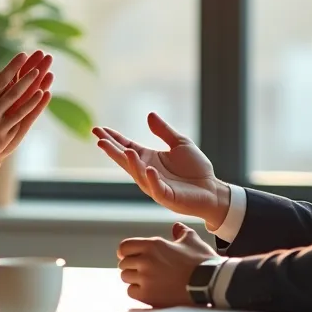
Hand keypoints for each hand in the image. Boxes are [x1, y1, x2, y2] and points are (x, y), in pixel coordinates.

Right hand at [0, 51, 47, 179]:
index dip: (12, 68)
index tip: (22, 56)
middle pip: (13, 92)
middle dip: (27, 77)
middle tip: (38, 65)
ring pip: (20, 108)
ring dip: (33, 93)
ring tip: (44, 81)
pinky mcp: (4, 140)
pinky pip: (20, 122)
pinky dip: (30, 110)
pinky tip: (38, 102)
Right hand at [93, 113, 230, 227]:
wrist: (212, 189)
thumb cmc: (196, 168)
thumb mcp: (180, 143)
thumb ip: (164, 131)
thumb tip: (149, 114)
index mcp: (149, 159)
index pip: (126, 147)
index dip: (113, 139)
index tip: (98, 130)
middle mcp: (147, 172)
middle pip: (126, 160)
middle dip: (112, 150)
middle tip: (99, 139)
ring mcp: (155, 185)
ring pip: (138, 174)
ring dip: (131, 163)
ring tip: (125, 150)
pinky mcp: (167, 197)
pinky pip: (157, 188)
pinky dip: (151, 179)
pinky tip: (148, 168)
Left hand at [118, 222, 218, 307]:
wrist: (210, 283)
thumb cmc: (202, 260)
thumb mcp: (192, 240)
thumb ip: (181, 231)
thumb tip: (176, 227)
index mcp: (153, 245)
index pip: (124, 247)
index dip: (126, 252)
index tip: (130, 256)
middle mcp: (146, 260)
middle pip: (123, 263)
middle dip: (131, 266)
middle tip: (142, 270)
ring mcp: (146, 279)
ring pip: (126, 278)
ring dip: (134, 279)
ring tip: (147, 280)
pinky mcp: (148, 295)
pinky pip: (131, 292)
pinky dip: (137, 291)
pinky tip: (149, 290)